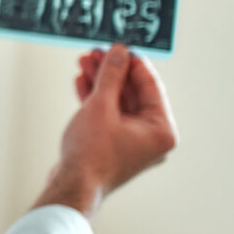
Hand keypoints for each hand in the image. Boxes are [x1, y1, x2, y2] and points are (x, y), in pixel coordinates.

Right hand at [36, 44, 178, 215]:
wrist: (72, 186)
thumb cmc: (92, 154)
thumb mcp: (102, 106)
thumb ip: (112, 75)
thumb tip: (119, 53)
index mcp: (162, 130)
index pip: (151, 85)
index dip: (132, 62)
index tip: (119, 46)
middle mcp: (152, 137)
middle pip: (133, 93)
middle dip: (112, 71)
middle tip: (96, 53)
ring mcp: (133, 142)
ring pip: (118, 103)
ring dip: (101, 82)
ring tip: (84, 63)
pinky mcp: (114, 145)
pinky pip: (109, 116)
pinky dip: (96, 100)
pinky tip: (82, 82)